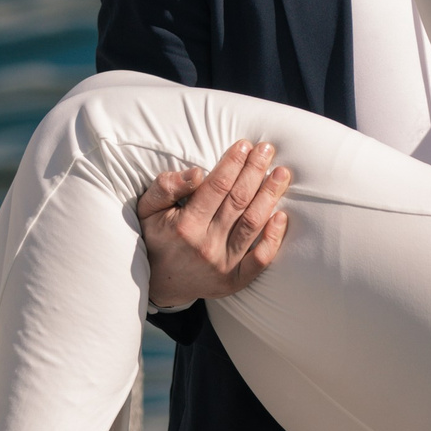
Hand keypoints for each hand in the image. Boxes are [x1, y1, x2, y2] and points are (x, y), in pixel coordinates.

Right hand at [138, 140, 292, 307]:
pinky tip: (282, 216)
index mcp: (185, 226)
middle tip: (267, 149)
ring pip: (252, 224)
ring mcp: (223, 265)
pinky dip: (273, 238)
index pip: (216, 187)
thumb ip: (167, 187)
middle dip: (254, 171)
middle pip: (238, 201)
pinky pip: (260, 259)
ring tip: (281, 173)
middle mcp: (206, 245)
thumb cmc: (156, 238)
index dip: (233, 163)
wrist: (160, 285)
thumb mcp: (148, 210)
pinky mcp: (236, 280)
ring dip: (270, 195)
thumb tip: (197, 172)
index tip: (245, 145)